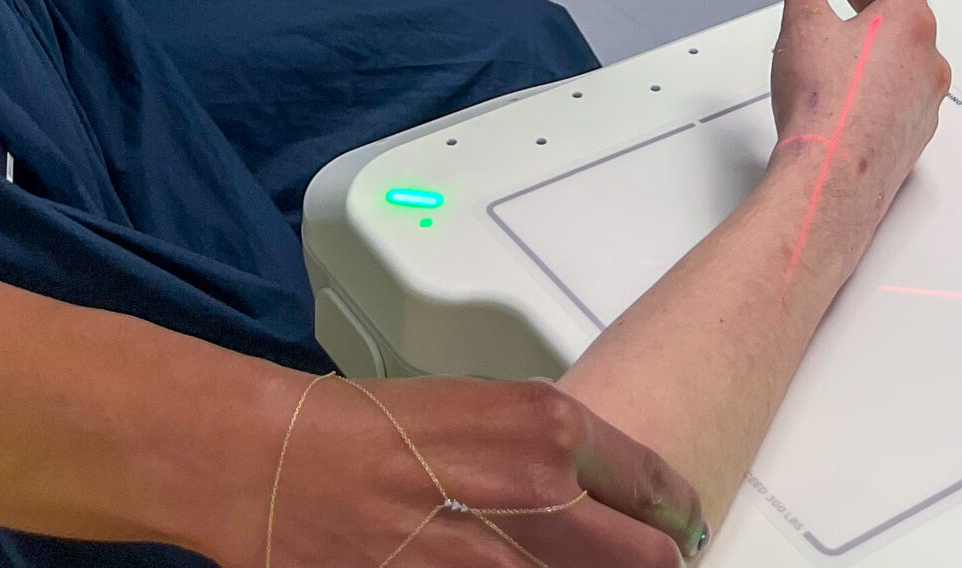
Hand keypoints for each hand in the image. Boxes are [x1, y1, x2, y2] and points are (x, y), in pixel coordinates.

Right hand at [252, 375, 704, 567]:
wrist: (278, 463)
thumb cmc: (369, 428)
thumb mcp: (484, 408)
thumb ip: (549, 450)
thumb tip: (599, 493)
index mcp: (547, 427)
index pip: (654, 488)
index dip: (678, 518)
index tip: (683, 530)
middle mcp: (535, 493)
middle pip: (647, 561)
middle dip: (656, 564)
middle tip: (653, 562)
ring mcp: (492, 560)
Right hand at [768, 0, 948, 245]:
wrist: (831, 178)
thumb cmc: (823, 103)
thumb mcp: (803, 21)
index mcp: (908, 23)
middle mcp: (927, 62)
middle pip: (913, 18)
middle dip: (882, 4)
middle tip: (855, 0)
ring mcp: (926, 103)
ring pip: (914, 60)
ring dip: (887, 46)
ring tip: (852, 48)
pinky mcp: (915, 138)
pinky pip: (908, 98)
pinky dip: (888, 85)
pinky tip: (857, 95)